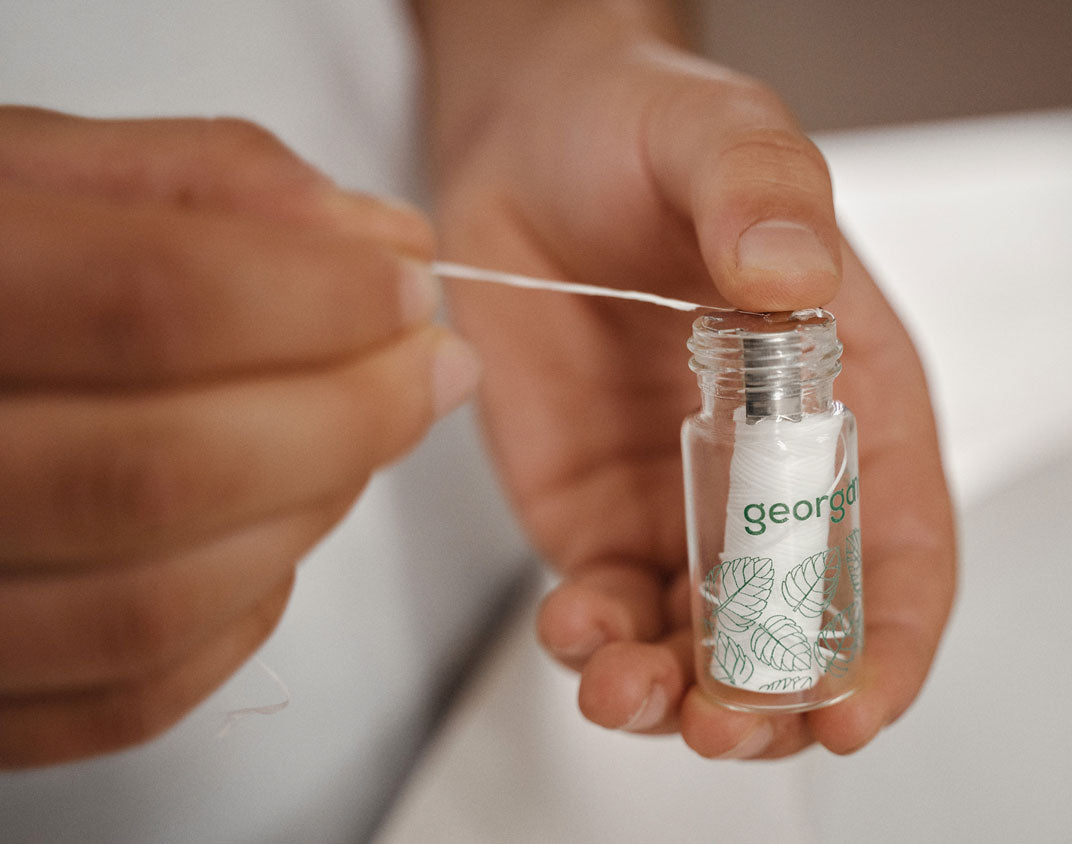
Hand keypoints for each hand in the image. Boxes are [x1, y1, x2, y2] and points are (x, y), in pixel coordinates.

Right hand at [0, 107, 477, 766]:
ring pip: (155, 603)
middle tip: (427, 371)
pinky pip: (127, 694)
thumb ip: (196, 181)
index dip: (318, 298)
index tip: (407, 286)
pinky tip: (266, 531)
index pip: (152, 303)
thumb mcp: (21, 170)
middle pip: (167, 470)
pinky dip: (240, 612)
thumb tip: (376, 239)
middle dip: (346, 419)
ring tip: (354, 439)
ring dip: (307, 514)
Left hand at [415, 3, 955, 757]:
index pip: (902, 548)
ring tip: (633, 692)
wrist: (528, 138)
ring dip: (675, 696)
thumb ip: (764, 196)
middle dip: (774, 699)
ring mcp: (682, 503)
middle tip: (728, 723)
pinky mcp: (593, 513)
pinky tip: (575, 630)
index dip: (890, 643)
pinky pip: (604, 606)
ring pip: (701, 643)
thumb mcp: (726, 138)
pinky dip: (593, 642)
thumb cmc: (653, 131)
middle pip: (803, 626)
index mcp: (851, 398)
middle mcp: (774, 472)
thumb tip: (788, 273)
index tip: (855, 706)